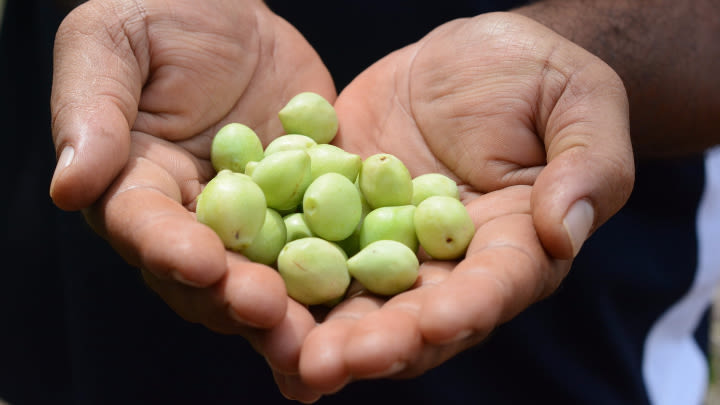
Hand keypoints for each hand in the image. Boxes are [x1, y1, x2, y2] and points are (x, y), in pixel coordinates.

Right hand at [49, 0, 333, 395]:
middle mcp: (194, 216)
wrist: (234, 11)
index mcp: (137, 184)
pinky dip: (343, 275)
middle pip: (209, 272)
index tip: (200, 263)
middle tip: (268, 313)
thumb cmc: (162, 14)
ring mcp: (256, 218)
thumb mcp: (113, 41)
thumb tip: (69, 184)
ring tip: (315, 336)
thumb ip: (90, 109)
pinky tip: (367, 303)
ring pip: (269, 274)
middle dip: (235, 296)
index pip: (146, 225)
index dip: (168, 248)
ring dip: (290, 310)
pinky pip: (327, 243)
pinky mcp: (308, 207)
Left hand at [287, 12, 633, 398]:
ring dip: (319, 328)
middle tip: (329, 365)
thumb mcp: (580, 104)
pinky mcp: (340, 210)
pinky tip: (244, 298)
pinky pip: (308, 244)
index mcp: (511, 245)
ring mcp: (387, 239)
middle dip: (375, 342)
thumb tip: (564, 233)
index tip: (432, 327)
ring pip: (354, 296)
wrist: (467, 57)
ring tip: (284, 352)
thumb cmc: (539, 76)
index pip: (491, 288)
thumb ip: (586, 168)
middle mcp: (445, 260)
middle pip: (413, 314)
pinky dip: (278, 273)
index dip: (463, 311)